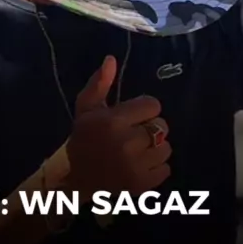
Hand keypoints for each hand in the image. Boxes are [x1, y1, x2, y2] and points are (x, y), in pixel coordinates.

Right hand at [67, 56, 170, 198]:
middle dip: (150, 129)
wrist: (76, 178)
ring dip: (154, 148)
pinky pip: (166, 169)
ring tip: (137, 151)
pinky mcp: (143, 184)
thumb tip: (111, 59)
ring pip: (166, 148)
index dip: (143, 110)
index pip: (153, 105)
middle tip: (133, 135)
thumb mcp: (86, 108)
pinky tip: (139, 166)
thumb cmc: (83, 138)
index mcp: (114, 121)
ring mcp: (137, 166)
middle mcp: (127, 142)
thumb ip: (100, 83)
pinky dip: (156, 168)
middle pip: (162, 126)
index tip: (131, 117)